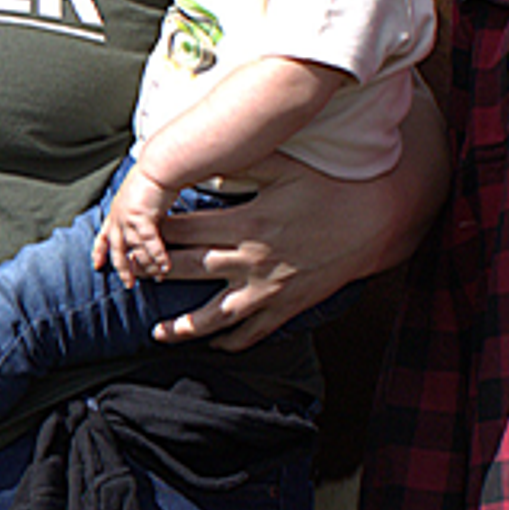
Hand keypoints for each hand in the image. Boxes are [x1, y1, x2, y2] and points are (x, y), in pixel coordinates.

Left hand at [93, 175, 175, 280]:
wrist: (157, 166)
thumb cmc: (151, 179)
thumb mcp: (137, 197)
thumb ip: (137, 212)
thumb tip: (144, 222)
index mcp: (115, 212)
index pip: (102, 236)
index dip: (99, 252)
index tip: (96, 265)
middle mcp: (118, 217)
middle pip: (117, 250)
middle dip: (123, 269)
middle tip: (129, 284)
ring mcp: (128, 218)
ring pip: (136, 249)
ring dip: (148, 264)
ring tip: (159, 277)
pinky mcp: (142, 217)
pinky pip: (150, 243)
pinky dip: (158, 255)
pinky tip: (165, 266)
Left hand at [144, 157, 381, 350]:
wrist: (378, 221)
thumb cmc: (332, 187)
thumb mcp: (287, 166)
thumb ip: (244, 165)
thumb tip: (208, 164)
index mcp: (247, 222)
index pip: (186, 229)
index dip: (154, 232)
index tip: (132, 234)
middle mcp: (252, 260)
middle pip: (188, 271)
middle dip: (154, 274)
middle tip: (130, 279)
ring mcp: (269, 290)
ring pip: (214, 316)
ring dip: (183, 326)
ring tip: (157, 332)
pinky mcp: (288, 307)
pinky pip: (254, 333)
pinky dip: (231, 343)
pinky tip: (215, 345)